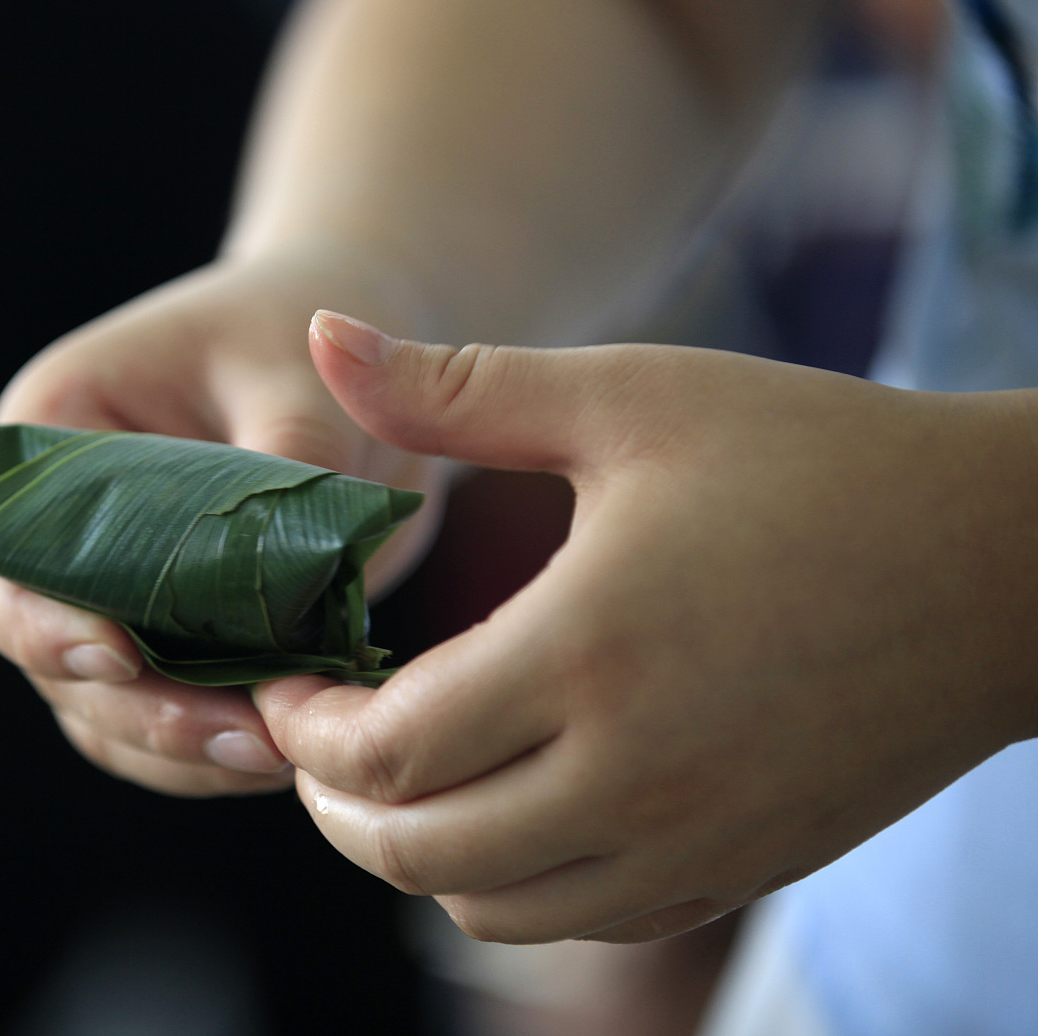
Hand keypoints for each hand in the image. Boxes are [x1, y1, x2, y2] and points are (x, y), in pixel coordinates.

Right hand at [0, 264, 447, 795]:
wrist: (353, 368)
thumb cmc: (299, 338)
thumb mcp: (304, 380)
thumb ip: (290, 466)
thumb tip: (292, 576)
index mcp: (54, 431)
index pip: (4, 548)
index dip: (42, 617)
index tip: (121, 656)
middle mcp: (58, 525)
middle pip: (44, 649)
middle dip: (136, 706)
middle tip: (241, 734)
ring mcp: (107, 592)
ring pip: (101, 706)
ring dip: (177, 746)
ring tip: (274, 754)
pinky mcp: (169, 641)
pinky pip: (162, 722)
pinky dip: (210, 752)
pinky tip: (280, 754)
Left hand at [256, 311, 1037, 940]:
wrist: (1006, 565)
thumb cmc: (817, 460)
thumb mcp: (633, 395)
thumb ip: (457, 387)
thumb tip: (320, 333)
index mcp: (589, 653)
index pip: (384, 751)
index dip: (302, 727)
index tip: (286, 676)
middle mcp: (634, 776)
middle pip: (414, 851)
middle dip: (331, 800)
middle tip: (318, 727)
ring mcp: (692, 842)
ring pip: (488, 906)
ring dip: (412, 847)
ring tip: (400, 762)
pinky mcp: (738, 870)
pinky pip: (579, 919)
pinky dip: (506, 879)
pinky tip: (503, 795)